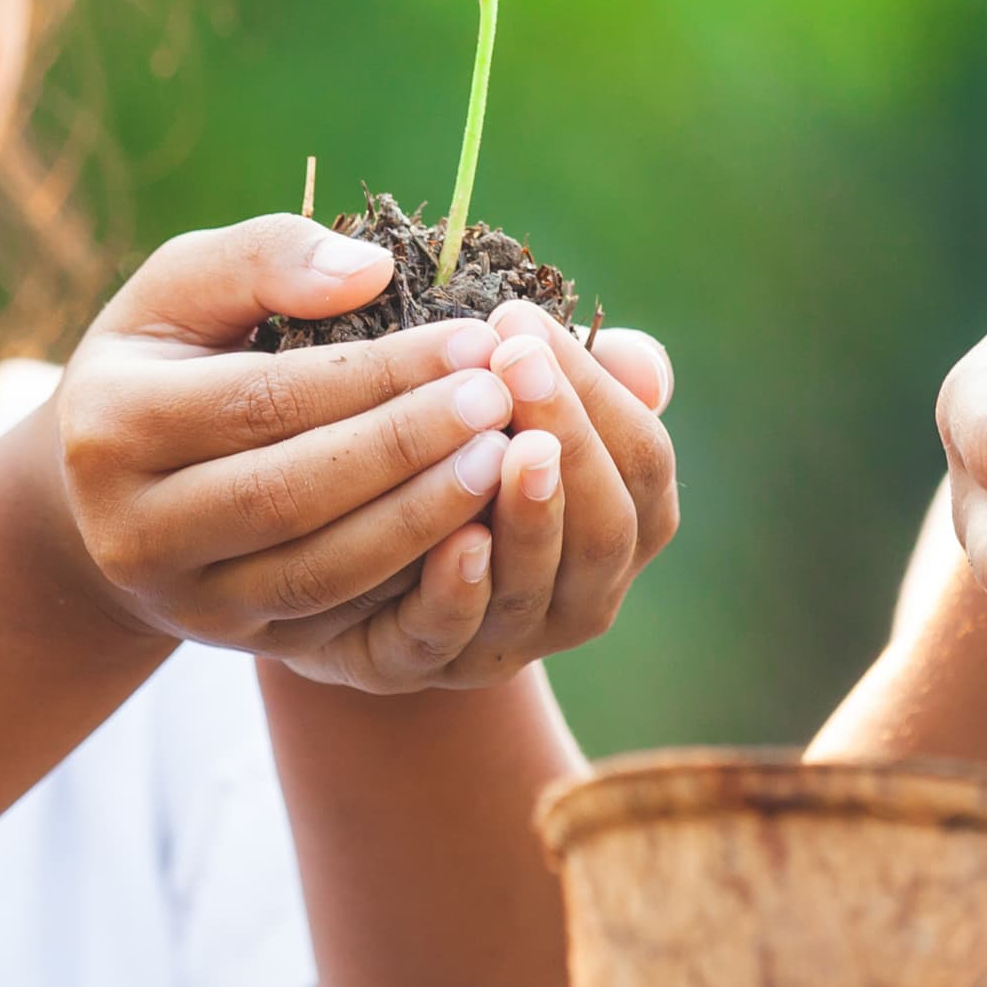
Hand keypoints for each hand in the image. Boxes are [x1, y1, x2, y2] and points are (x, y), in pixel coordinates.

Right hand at [56, 217, 678, 691]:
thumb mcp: (182, 286)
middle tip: (504, 402)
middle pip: (293, 494)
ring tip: (506, 461)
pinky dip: (415, 578)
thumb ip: (267, 258)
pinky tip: (484, 527)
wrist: (112, 488)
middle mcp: (137, 529)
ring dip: (423, 519)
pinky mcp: (241, 640)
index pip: (266, 401)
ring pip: (322, 572)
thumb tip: (370, 268)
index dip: (377, 375)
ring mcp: (188, 600)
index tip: (475, 341)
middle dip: (408, 448)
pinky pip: (340, 618)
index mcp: (112, 427)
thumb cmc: (165, 357)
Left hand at [438, 300, 679, 684]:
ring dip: (530, 516)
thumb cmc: (449, 458)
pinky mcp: (417, 665)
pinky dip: (460, 593)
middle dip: (572, 441)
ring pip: (536, 589)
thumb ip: (579, 380)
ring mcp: (505, 641)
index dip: (598, 392)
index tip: (526, 322)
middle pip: (607, 528)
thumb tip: (644, 367)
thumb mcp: (515, 410)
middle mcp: (579, 594)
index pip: (644, 461)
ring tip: (513, 447)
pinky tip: (454, 538)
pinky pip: (448, 639)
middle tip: (519, 363)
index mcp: (621, 524)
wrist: (341, 556)